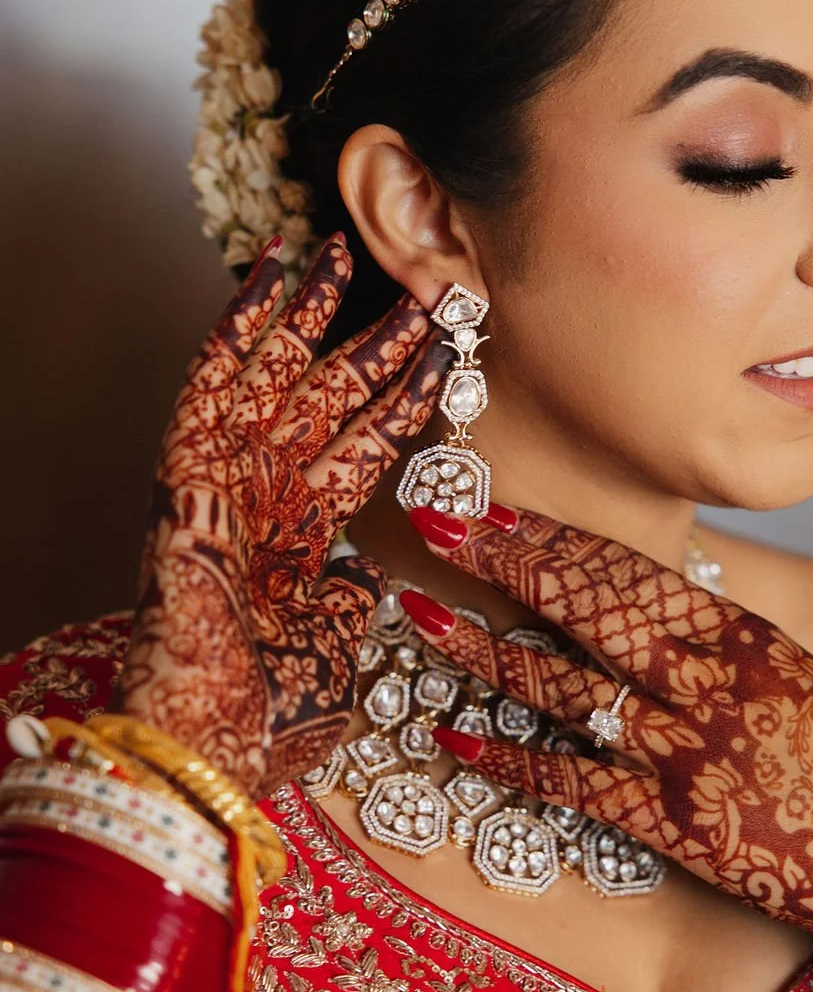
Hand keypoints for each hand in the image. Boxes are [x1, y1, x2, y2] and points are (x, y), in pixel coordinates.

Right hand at [115, 235, 448, 795]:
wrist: (213, 741)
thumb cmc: (272, 709)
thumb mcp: (340, 639)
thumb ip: (355, 595)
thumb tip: (370, 573)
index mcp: (304, 530)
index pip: (368, 440)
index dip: (406, 391)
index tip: (448, 345)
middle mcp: (265, 490)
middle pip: (328, 394)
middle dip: (376, 339)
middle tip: (421, 283)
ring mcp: (225, 475)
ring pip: (277, 371)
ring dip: (313, 312)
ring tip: (348, 250)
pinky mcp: (185, 468)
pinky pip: (213, 376)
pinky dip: (238, 319)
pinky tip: (270, 266)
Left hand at [406, 504, 812, 953]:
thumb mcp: (784, 666)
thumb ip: (709, 631)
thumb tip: (629, 592)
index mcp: (735, 634)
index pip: (627, 568)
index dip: (552, 534)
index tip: (493, 503)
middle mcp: (702, 682)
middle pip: (586, 608)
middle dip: (505, 560)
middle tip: (437, 520)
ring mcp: (681, 752)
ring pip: (563, 687)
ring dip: (483, 649)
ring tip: (418, 612)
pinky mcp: (668, 822)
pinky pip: (572, 781)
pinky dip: (507, 758)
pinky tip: (451, 735)